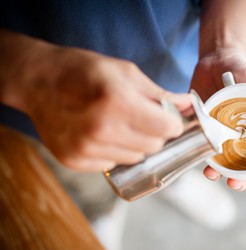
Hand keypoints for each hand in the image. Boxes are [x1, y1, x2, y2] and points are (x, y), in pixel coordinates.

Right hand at [1, 31, 191, 170]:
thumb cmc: (83, 71)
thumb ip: (158, 92)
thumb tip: (188, 105)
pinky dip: (115, 152)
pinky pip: (112, 164)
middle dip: (156, 134)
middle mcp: (101, 130)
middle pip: (153, 146)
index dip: (172, 123)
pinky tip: (103, 135)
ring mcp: (86, 149)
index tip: (169, 119)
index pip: (166, 128)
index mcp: (117, 102)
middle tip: (145, 119)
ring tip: (121, 125)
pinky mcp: (75, 160)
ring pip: (135, 158)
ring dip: (136, 144)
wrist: (38, 81)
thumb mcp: (124, 71)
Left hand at [190, 48, 245, 190]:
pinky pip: (204, 147)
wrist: (215, 59)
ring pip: (223, 161)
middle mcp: (242, 135)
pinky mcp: (205, 129)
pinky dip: (202, 156)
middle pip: (245, 164)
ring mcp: (223, 134)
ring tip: (213, 175)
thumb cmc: (244, 69)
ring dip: (219, 173)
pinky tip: (199, 161)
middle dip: (243, 179)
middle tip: (237, 184)